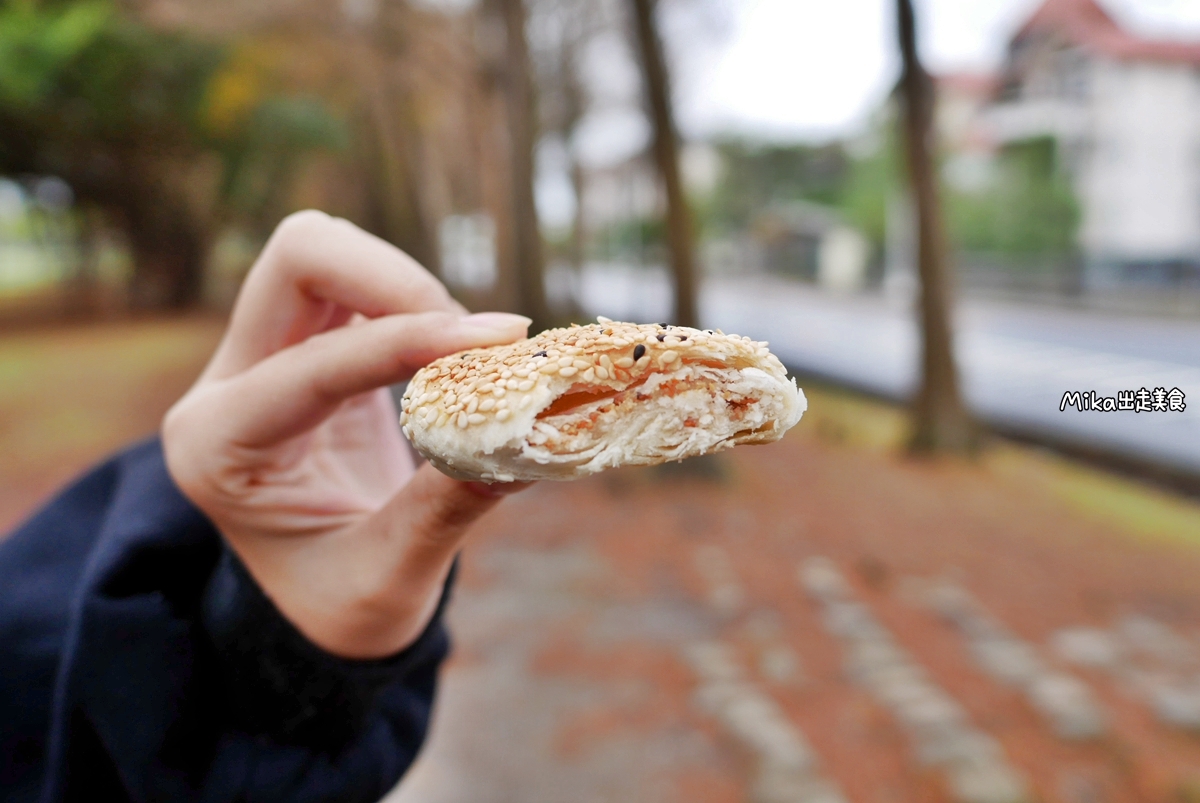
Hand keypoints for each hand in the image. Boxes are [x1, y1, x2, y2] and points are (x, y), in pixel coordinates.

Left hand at [162, 211, 532, 658]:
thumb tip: (533, 441)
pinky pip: (358, 281)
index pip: (313, 364)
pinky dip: (417, 299)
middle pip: (299, 259)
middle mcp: (227, 387)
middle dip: (398, 280)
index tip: (501, 341)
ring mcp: (261, 356)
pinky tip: (459, 345)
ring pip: (326, 252)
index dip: (408, 342)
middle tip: (486, 335)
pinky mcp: (308, 344)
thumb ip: (445, 509)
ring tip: (476, 348)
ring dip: (410, 284)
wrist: (319, 606)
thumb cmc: (343, 608)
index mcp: (218, 449)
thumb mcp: (387, 579)